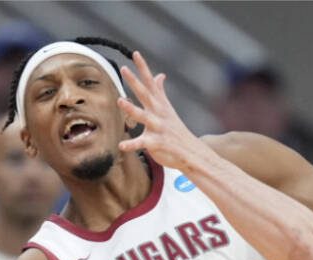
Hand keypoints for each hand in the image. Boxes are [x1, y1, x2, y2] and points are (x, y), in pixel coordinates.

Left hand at [117, 51, 211, 172]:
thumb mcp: (168, 109)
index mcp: (160, 105)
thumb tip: (160, 75)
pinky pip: (142, 144)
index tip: (135, 53)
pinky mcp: (158, 143)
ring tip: (119, 101)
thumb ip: (160, 92)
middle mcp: (159, 113)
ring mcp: (159, 127)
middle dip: (135, 82)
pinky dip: (132, 145)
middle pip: (146, 94)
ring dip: (132, 108)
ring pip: (144, 116)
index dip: (143, 68)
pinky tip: (121, 145)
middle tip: (124, 69)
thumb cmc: (176, 131)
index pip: (151, 83)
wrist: (192, 152)